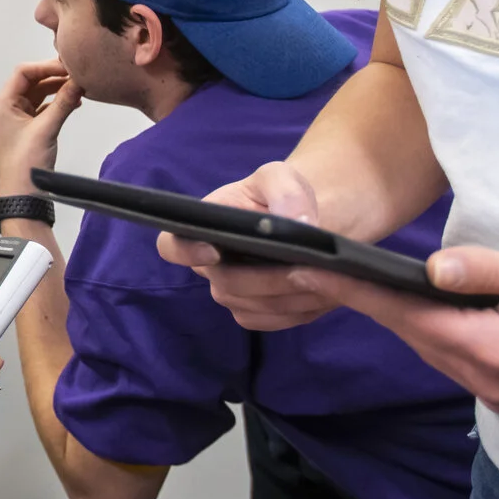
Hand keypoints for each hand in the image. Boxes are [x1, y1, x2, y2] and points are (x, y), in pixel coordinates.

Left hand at [0, 60, 77, 194]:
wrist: (22, 194)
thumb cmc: (24, 164)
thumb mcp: (46, 129)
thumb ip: (63, 103)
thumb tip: (79, 81)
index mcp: (4, 103)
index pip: (24, 72)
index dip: (46, 66)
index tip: (68, 67)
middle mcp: (10, 107)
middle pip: (33, 80)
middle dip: (54, 76)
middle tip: (77, 74)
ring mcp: (20, 117)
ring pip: (40, 93)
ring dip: (58, 88)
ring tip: (79, 86)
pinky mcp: (31, 128)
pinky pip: (45, 107)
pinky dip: (59, 102)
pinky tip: (75, 101)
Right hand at [162, 162, 342, 330]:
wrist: (314, 219)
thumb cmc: (285, 194)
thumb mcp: (284, 177)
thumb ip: (285, 191)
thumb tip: (295, 223)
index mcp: (203, 228)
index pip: (171, 247)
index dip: (186, 252)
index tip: (214, 252)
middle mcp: (210, 265)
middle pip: (225, 284)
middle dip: (268, 277)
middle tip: (309, 264)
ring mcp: (232, 293)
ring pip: (252, 306)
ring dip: (291, 294)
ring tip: (326, 273)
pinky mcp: (256, 313)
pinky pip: (271, 321)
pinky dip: (299, 309)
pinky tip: (322, 290)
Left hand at [294, 246, 498, 413]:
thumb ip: (489, 271)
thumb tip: (431, 269)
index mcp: (495, 352)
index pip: (407, 317)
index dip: (354, 292)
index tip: (305, 272)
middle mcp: (487, 381)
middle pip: (410, 334)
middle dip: (362, 301)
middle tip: (308, 268)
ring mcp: (497, 391)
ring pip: (429, 346)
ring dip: (394, 314)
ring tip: (345, 281)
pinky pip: (453, 354)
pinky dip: (427, 328)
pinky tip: (410, 303)